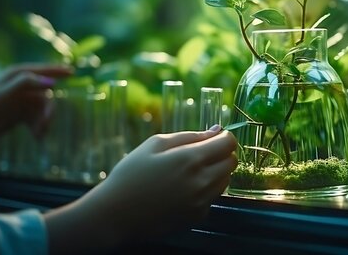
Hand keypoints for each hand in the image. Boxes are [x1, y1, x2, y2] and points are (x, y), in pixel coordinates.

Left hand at [0, 63, 72, 138]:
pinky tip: (37, 137)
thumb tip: (53, 82)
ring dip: (44, 121)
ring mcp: (23, 100)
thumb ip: (27, 84)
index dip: (58, 70)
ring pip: (44, 109)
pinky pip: (38, 119)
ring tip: (39, 134)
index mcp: (17, 75)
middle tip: (46, 123)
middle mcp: (22, 86)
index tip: (72, 72)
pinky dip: (39, 128)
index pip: (42, 70)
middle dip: (48, 110)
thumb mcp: (5, 92)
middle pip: (46, 95)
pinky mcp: (22, 113)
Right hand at [43, 126, 237, 253]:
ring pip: (225, 181)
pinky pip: (213, 197)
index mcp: (191, 159)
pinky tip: (183, 189)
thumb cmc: (131, 174)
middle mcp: (201, 182)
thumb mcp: (155, 144)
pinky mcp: (197, 216)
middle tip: (201, 154)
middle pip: (231, 162)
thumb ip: (190, 136)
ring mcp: (201, 202)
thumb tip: (216, 130)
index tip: (214, 137)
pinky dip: (206, 190)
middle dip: (221, 154)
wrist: (115, 214)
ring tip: (189, 172)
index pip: (229, 143)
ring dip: (216, 172)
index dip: (224, 137)